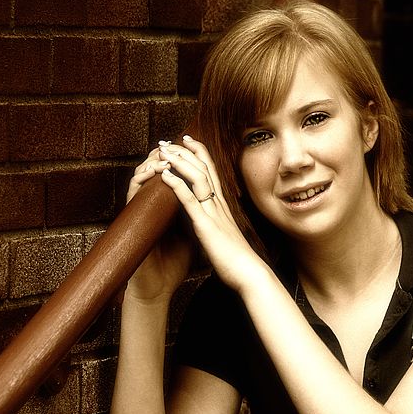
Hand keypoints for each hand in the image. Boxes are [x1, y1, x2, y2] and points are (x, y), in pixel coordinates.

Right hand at [124, 148, 194, 301]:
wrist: (157, 287)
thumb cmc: (172, 266)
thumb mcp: (193, 238)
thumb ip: (198, 222)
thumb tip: (214, 212)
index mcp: (166, 212)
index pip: (170, 181)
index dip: (178, 164)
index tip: (189, 149)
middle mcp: (151, 210)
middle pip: (152, 174)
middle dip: (162, 156)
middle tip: (171, 142)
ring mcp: (141, 214)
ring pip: (139, 178)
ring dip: (150, 163)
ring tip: (162, 153)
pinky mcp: (134, 222)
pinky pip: (133, 194)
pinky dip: (141, 179)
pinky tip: (152, 171)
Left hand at [158, 136, 268, 293]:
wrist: (249, 273)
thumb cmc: (238, 259)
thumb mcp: (224, 235)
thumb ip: (216, 223)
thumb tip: (206, 220)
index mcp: (222, 205)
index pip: (211, 171)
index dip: (199, 153)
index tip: (186, 140)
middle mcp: (219, 204)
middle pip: (203, 168)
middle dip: (184, 151)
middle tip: (167, 140)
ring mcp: (213, 213)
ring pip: (197, 178)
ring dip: (179, 161)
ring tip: (163, 150)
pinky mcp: (206, 226)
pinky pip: (190, 201)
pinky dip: (176, 185)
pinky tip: (165, 175)